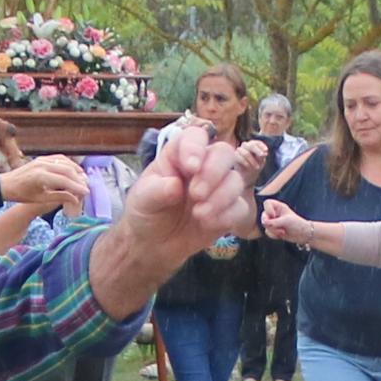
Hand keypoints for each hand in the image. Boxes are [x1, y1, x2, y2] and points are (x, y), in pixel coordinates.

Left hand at [4, 154, 86, 214]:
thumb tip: (75, 199)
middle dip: (79, 178)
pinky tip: (73, 170)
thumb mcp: (41, 199)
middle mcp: (42, 165)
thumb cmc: (22, 194)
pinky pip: (59, 158)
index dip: (77, 187)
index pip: (65, 181)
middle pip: (67, 170)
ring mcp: (42, 160)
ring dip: (75, 170)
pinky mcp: (42, 158)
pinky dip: (68, 163)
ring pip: (64, 162)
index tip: (86, 192)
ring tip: (83, 178)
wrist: (7, 184)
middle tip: (86, 186)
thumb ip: (59, 197)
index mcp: (41, 177)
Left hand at [122, 122, 251, 260]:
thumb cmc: (146, 213)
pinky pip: (239, 207)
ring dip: (221, 197)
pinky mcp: (228, 211)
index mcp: (179, 155)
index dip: (196, 147)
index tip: (191, 167)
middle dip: (213, 172)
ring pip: (235, 180)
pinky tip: (207, 225)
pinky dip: (226, 216)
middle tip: (196, 194)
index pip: (195, 137)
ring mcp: (218, 188)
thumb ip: (155, 191)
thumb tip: (175, 186)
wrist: (154, 244)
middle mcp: (203, 166)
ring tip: (199, 215)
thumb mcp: (142, 200)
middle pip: (224, 153)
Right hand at [258, 196, 317, 245]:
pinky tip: (282, 235)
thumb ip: (274, 222)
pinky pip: (267, 232)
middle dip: (270, 224)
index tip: (273, 215)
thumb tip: (264, 223)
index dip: (268, 209)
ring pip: (265, 226)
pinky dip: (274, 235)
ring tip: (283, 232)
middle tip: (278, 227)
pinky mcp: (273, 229)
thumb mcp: (286, 221)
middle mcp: (275, 213)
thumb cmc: (297, 224)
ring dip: (273, 231)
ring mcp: (273, 221)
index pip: (267, 203)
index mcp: (279, 207)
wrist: (303, 235)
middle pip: (263, 216)